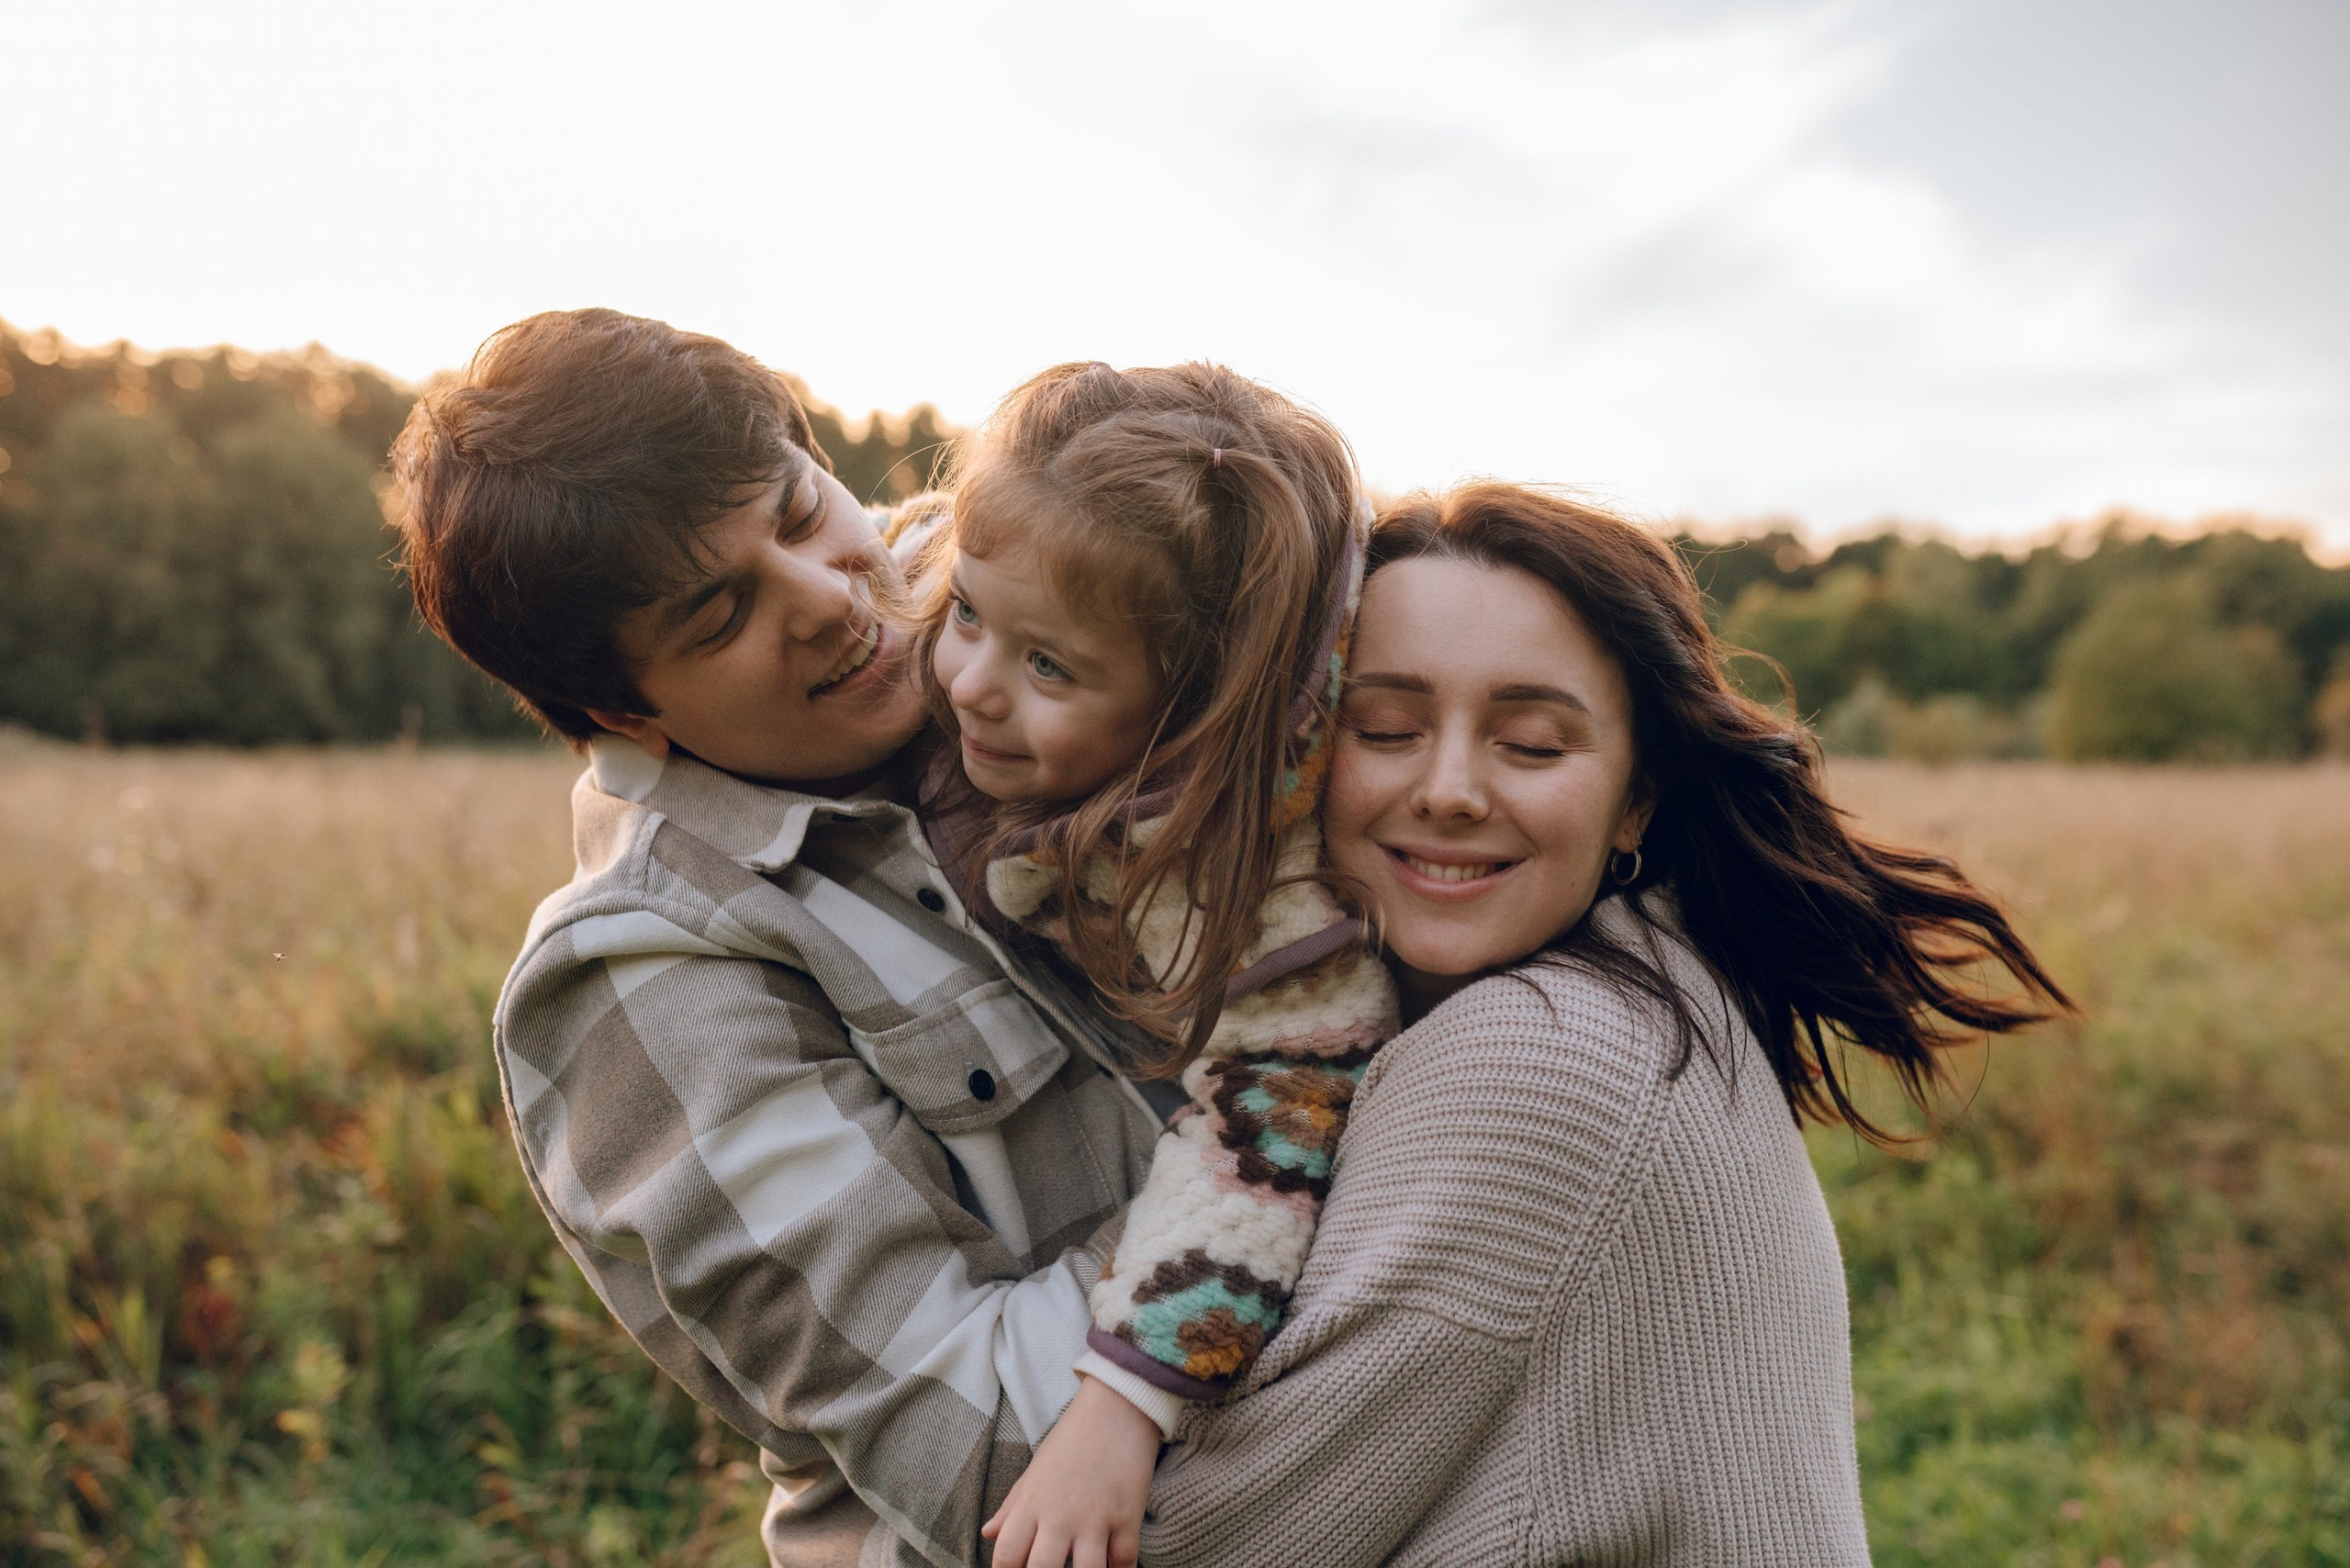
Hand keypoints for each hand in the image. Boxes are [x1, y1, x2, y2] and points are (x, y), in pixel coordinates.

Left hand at [982, 1374, 1160, 1567]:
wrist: (1117, 1406)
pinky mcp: (1127, 1518)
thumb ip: (1011, 1506)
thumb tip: (987, 1534)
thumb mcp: (1035, 1470)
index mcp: (1032, 1504)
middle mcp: (1059, 1516)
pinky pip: (1124, 1563)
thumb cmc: (1072, 1438)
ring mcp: (1095, 1519)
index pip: (1007, 1556)